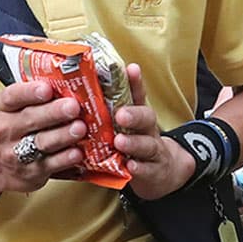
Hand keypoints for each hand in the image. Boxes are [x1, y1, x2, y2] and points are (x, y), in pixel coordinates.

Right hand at [0, 79, 86, 193]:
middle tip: (73, 106)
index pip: (12, 97)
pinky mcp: (32, 172)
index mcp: (3, 109)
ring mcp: (18, 154)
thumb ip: (35, 97)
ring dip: (63, 135)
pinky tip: (77, 152)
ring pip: (42, 142)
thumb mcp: (14, 110)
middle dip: (53, 112)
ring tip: (79, 128)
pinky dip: (65, 158)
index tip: (46, 88)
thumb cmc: (13, 131)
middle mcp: (7, 131)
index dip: (29, 92)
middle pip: (30, 119)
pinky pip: (50, 164)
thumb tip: (70, 82)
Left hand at [114, 63, 193, 200]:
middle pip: (146, 118)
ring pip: (147, 145)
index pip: (138, 95)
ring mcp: (153, 152)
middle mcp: (148, 131)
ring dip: (134, 143)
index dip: (135, 82)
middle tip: (120, 114)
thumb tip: (79, 91)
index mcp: (138, 117)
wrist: (162, 173)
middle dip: (134, 115)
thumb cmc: (135, 146)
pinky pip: (147, 170)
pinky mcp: (153, 172)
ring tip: (120, 142)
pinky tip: (129, 166)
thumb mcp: (126, 127)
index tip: (131, 68)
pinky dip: (139, 168)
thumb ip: (108, 112)